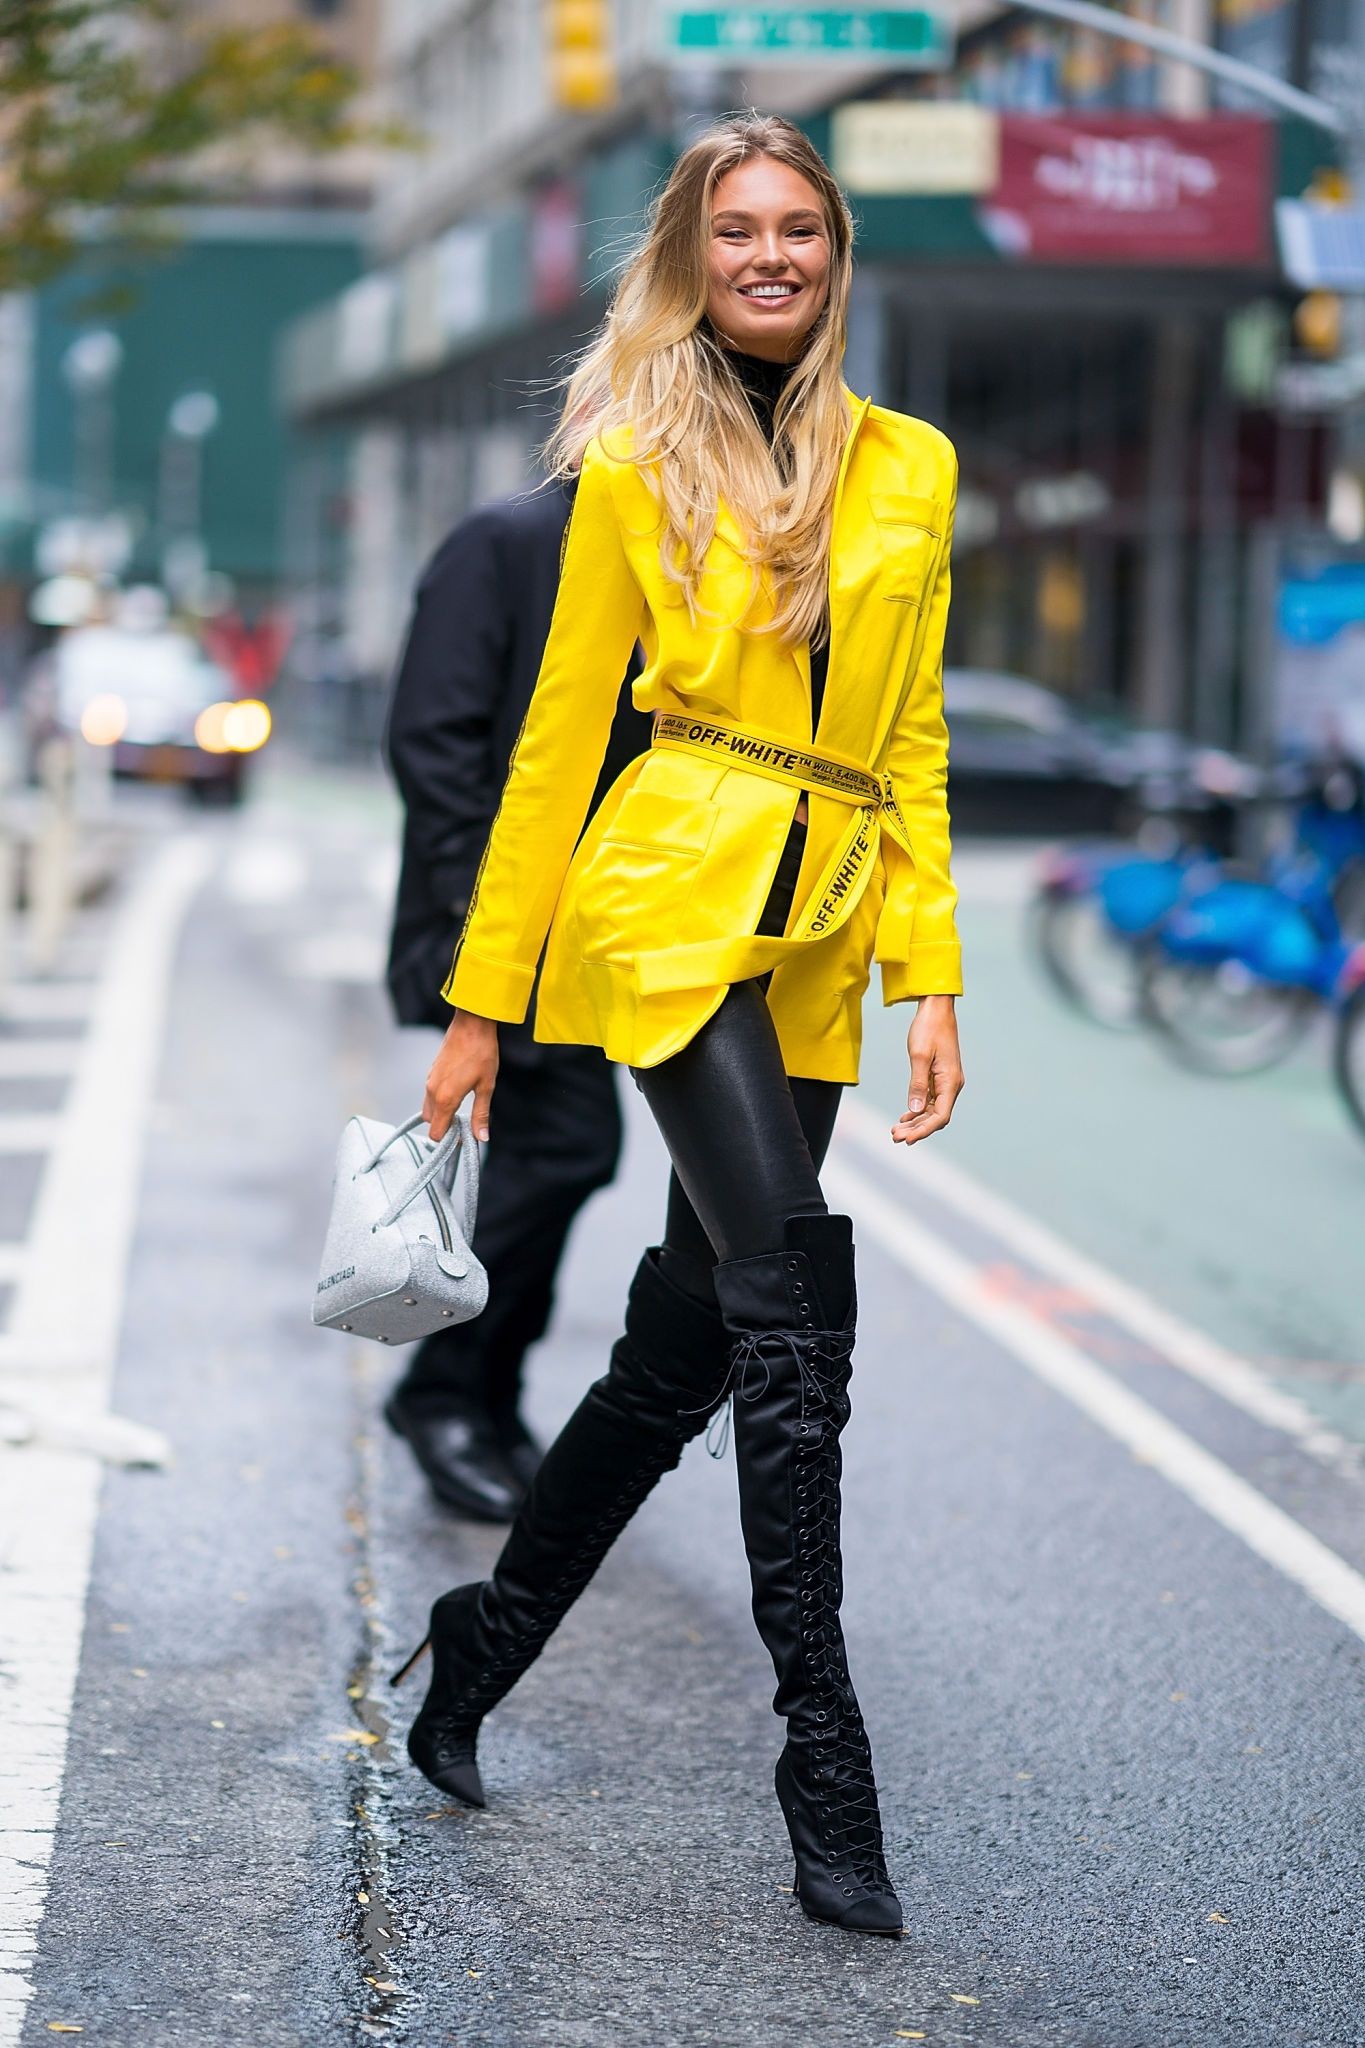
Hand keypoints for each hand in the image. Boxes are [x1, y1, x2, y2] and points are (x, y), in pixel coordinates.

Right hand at [423, 1011, 497, 1141]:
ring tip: (462, 1108)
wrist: (472, 1024)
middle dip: (444, 1127)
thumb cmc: (482, 1053)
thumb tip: (481, 1138)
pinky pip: (430, 1095)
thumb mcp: (486, 1087)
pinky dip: (439, 1101)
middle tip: (464, 1124)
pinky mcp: (431, 1073)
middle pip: (430, 1122)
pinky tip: (457, 1093)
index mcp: (445, 1098)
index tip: (463, 1137)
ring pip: (429, 1108)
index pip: (436, 1132)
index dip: (449, 1140)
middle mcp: (432, 1091)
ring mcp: (429, 1081)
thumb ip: (481, 1114)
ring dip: (442, 1114)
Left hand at [892, 995, 962, 1147]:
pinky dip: (918, 1110)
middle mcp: (952, 1085)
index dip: (924, 1130)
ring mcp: (946, 1082)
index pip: (940, 1116)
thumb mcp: (918, 1056)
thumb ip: (917, 1084)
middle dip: (916, 1129)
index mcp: (951, 1081)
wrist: (936, 1008)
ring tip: (896, 1131)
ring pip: (932, 1110)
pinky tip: (905, 1117)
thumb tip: (915, 1110)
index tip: (907, 1139)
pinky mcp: (940, 1077)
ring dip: (915, 1122)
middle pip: (936, 1117)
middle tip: (894, 1137)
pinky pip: (930, 1100)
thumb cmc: (928, 1028)